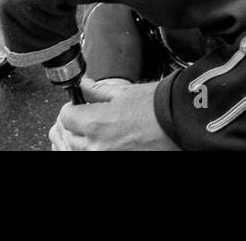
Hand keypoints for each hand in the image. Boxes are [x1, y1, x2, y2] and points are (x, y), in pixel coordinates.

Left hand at [49, 78, 178, 150]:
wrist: (179, 123)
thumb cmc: (157, 106)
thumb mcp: (124, 92)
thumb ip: (98, 90)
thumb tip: (84, 85)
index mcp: (96, 124)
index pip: (65, 116)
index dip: (71, 107)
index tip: (76, 104)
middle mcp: (96, 146)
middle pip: (68, 136)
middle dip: (72, 124)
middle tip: (82, 116)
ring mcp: (106, 156)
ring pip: (76, 150)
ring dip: (77, 140)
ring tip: (88, 131)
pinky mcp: (116, 160)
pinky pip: (92, 155)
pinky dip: (90, 148)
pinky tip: (97, 141)